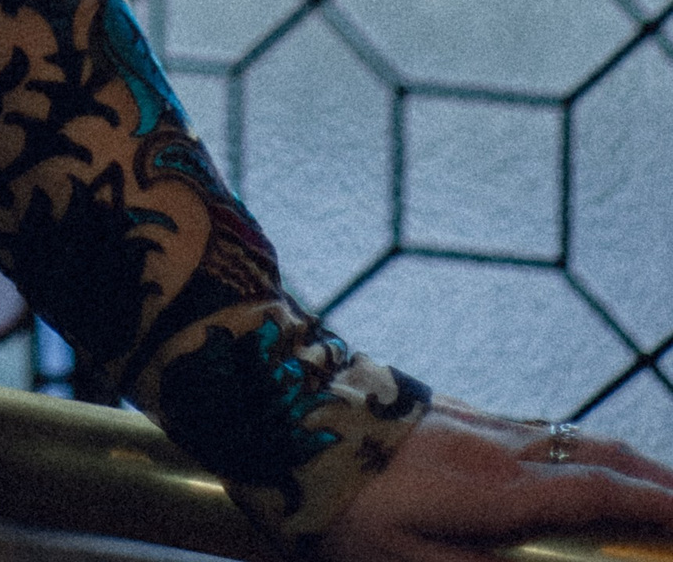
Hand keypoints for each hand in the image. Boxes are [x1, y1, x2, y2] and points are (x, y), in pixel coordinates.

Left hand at [317, 403, 672, 561]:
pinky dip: (580, 450)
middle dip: (658, 480)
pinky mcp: (453, 411)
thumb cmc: (337, 498)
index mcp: (500, 487)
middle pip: (600, 456)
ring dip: (623, 463)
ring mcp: (477, 421)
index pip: (602, 493)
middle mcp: (501, 444)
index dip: (658, 506)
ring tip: (656, 490)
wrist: (277, 404)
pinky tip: (576, 467)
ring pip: (572, 437)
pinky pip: (539, 430)